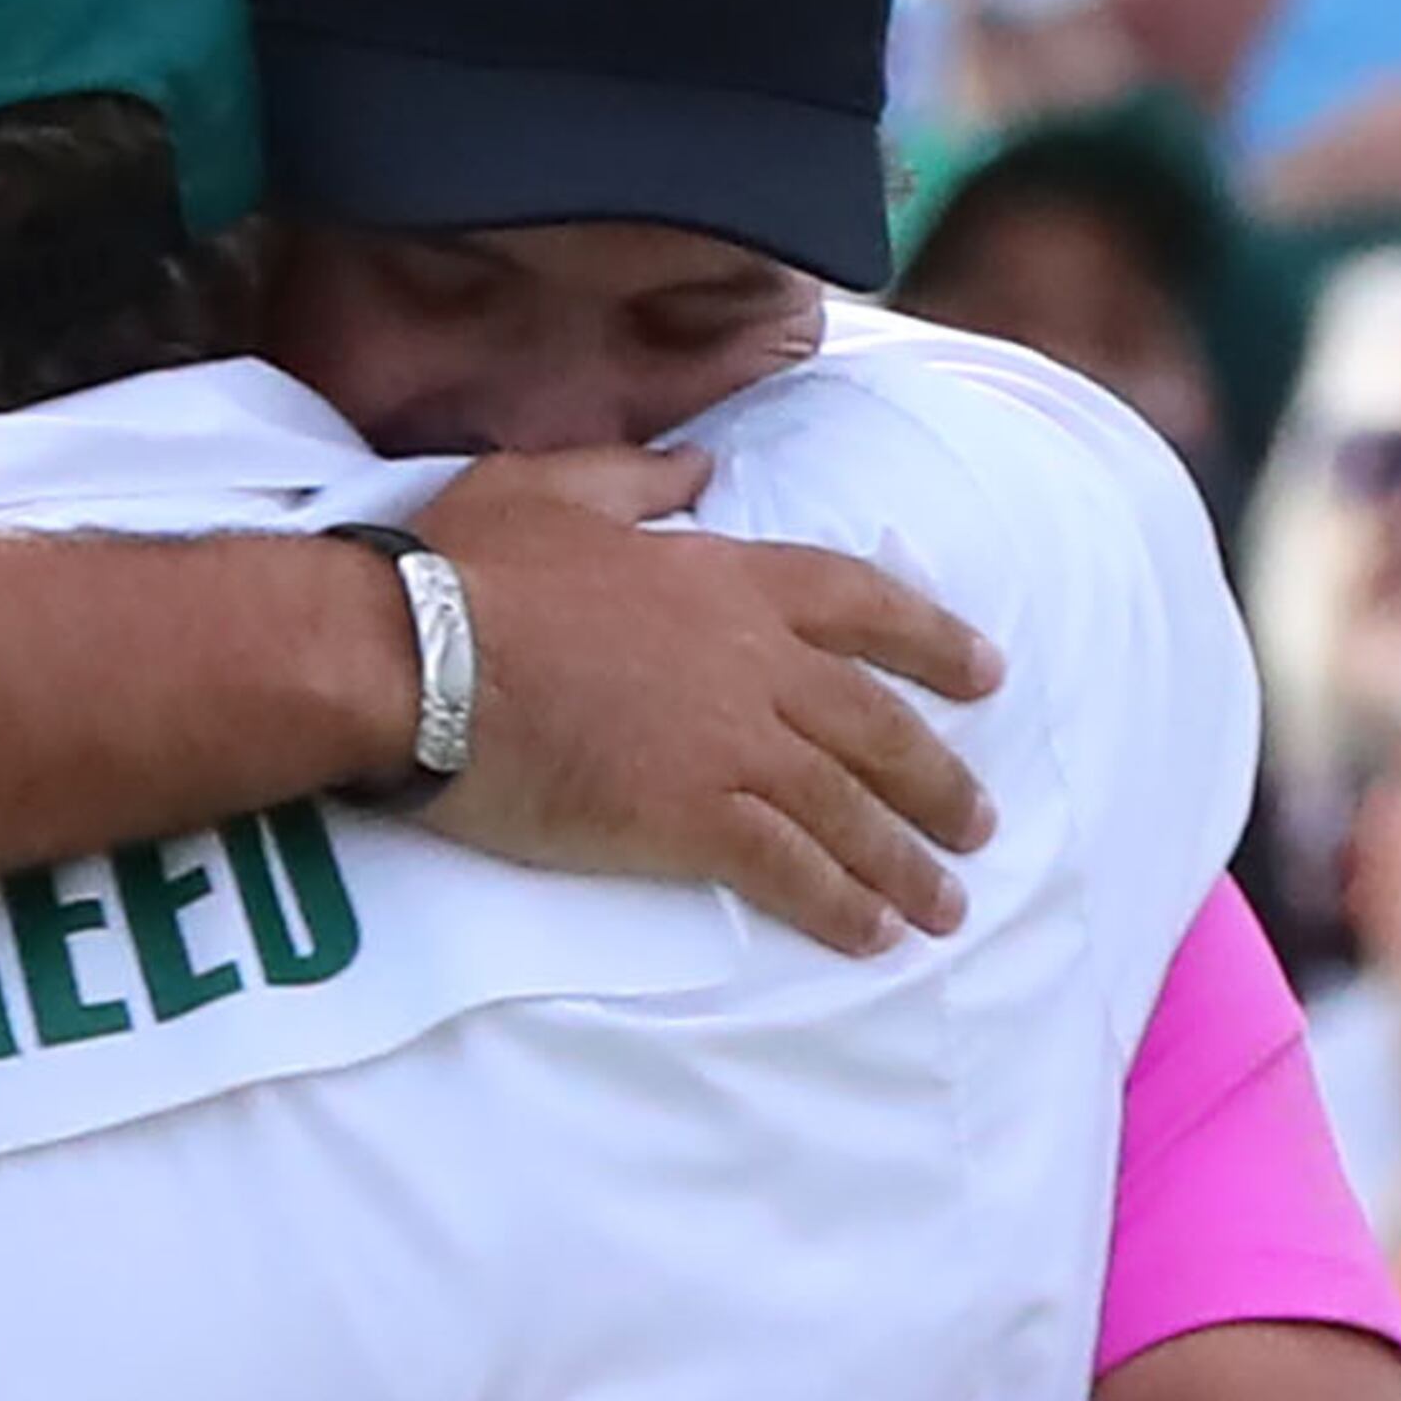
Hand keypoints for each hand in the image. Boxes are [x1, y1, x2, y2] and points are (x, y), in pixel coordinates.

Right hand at [416, 449, 1003, 956]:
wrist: (415, 655)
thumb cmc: (464, 569)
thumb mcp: (554, 487)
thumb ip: (640, 476)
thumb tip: (702, 463)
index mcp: (725, 575)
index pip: (861, 601)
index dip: (933, 639)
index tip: (985, 673)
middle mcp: (750, 659)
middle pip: (875, 723)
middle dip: (938, 778)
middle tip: (978, 823)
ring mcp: (727, 741)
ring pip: (849, 807)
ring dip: (906, 860)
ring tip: (947, 904)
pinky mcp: (687, 817)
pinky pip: (789, 870)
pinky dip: (841, 906)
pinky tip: (876, 938)